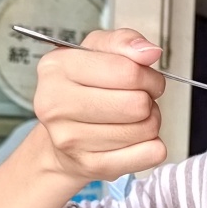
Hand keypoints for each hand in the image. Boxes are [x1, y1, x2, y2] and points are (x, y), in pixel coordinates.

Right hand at [32, 28, 168, 181]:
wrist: (61, 139)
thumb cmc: (82, 90)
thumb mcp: (97, 51)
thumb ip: (124, 42)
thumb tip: (149, 52)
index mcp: (55, 68)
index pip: (127, 71)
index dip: (147, 74)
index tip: (144, 78)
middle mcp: (55, 105)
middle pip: (137, 103)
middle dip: (149, 99)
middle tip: (139, 99)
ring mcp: (70, 139)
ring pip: (145, 129)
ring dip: (149, 122)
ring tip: (131, 118)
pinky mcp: (89, 166)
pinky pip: (148, 154)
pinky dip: (151, 146)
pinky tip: (133, 139)